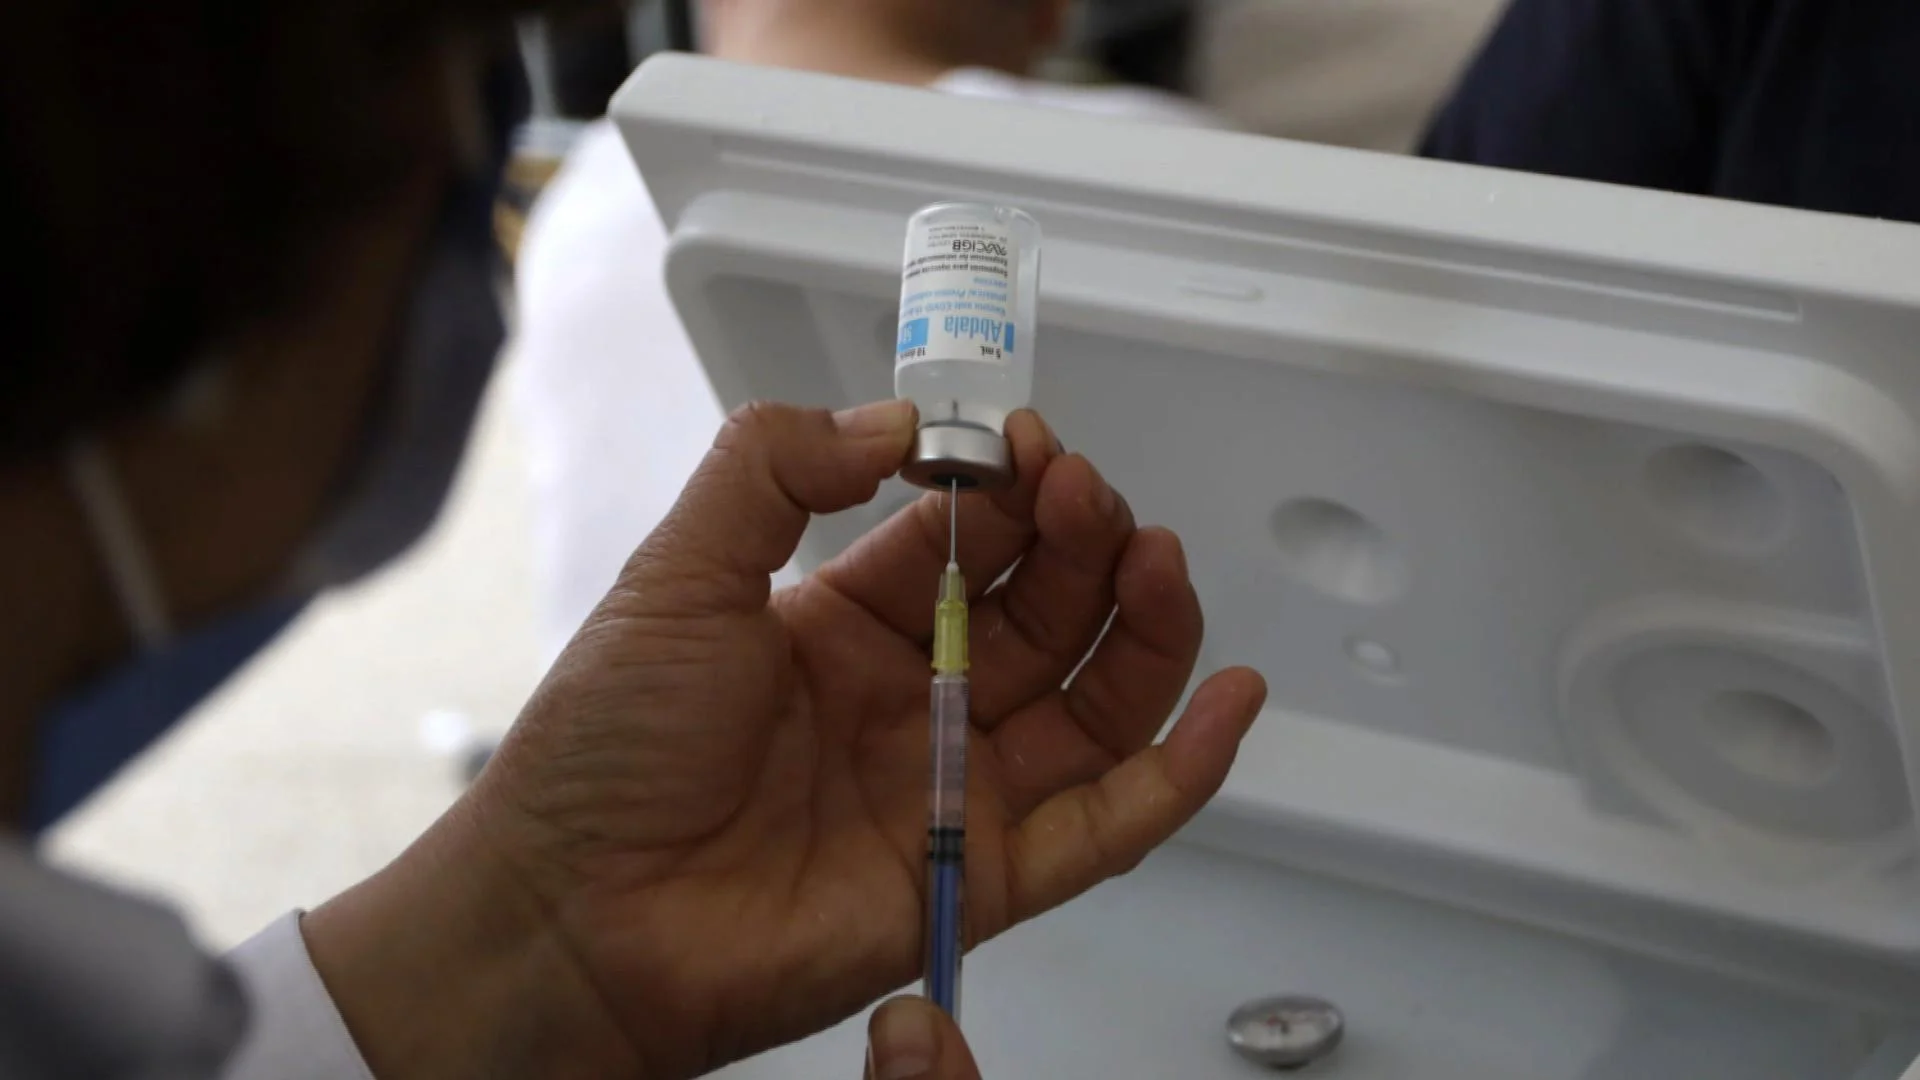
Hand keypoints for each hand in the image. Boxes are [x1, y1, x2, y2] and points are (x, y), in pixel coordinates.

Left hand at [305, 401, 1264, 1078]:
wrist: (577, 920)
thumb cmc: (605, 755)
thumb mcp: (677, 575)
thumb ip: (773, 470)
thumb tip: (894, 415)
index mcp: (844, 622)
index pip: (966, 537)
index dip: (1009, 487)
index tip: (1027, 444)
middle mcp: (914, 698)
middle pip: (1045, 608)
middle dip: (1081, 541)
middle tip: (1086, 498)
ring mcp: (956, 787)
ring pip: (1096, 701)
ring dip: (1146, 629)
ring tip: (1156, 562)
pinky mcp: (983, 877)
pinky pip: (1109, 825)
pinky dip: (1181, 770)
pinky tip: (1227, 699)